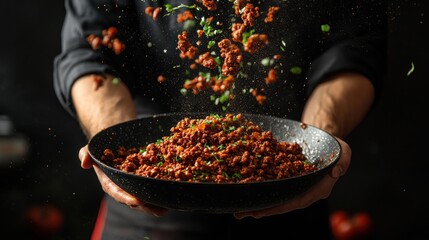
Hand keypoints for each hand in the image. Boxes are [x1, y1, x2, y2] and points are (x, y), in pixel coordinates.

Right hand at [78, 146, 167, 216]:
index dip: (127, 198)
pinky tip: (172, 193)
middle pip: (135, 199)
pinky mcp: (144, 178)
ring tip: (167, 208)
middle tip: (158, 210)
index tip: (137, 202)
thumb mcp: (91, 148)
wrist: (113, 139)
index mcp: (110, 183)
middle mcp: (123, 186)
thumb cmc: (101, 146)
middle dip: (146, 206)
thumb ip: (85, 154)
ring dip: (156, 203)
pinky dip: (161, 189)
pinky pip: (152, 185)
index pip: (118, 193)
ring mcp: (134, 184)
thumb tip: (84, 163)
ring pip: (145, 196)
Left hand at [234, 137, 350, 218]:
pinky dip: (259, 190)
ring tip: (239, 210)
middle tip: (244, 213)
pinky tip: (244, 192)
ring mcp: (294, 186)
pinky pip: (272, 186)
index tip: (263, 211)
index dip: (280, 207)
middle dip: (263, 210)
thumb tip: (335, 172)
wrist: (323, 139)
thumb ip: (342, 162)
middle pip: (282, 204)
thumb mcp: (343, 152)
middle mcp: (304, 191)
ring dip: (257, 204)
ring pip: (275, 197)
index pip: (298, 201)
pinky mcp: (286, 179)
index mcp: (318, 189)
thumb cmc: (334, 146)